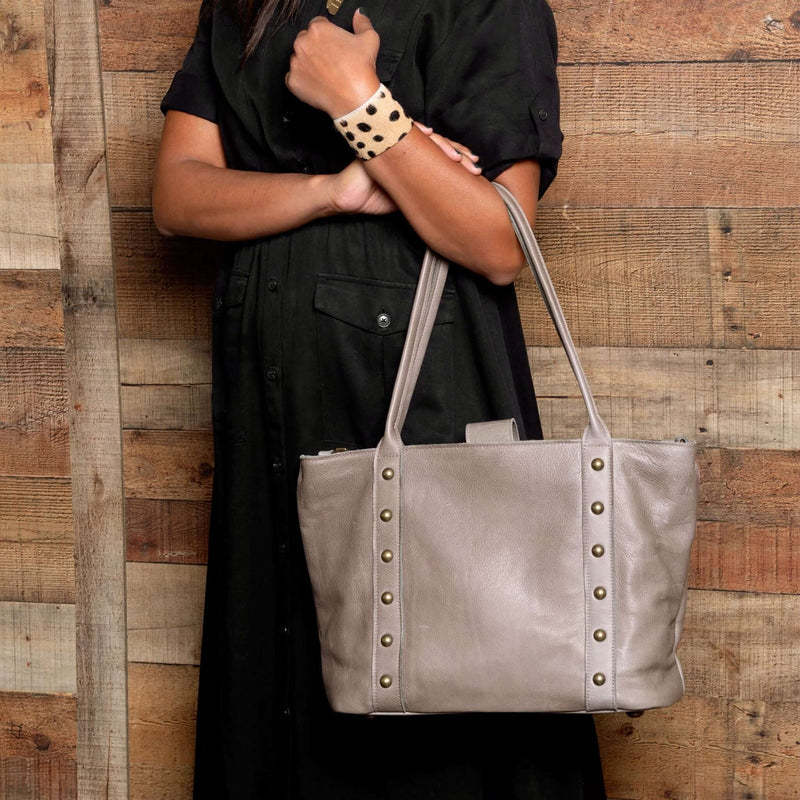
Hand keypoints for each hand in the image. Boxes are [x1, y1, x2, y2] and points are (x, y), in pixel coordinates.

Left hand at [286, 9, 380, 117]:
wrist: (355, 99)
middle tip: (329, 61)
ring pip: (298, 59)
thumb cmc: (361, 70)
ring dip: (307, 64)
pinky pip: (293, 78)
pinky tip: (316, 84)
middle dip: (315, 48)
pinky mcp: (292, 81)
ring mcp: (295, 63)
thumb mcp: (369, 39)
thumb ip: (362, 22)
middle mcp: (302, 43)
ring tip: (323, 74)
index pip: (318, 25)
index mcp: (318, 29)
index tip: (333, 46)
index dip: (327, 35)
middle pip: (305, 41)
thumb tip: (359, 14)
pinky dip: (302, 80)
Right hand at [326, 122, 483, 214]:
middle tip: (476, 166)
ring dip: (444, 146)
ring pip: (425, 138)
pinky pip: (403, 133)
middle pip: (438, 144)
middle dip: (459, 154)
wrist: (346, 198)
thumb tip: (450, 199)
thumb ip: (425, 191)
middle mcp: (405, 146)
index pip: (440, 155)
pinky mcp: (381, 138)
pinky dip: (417, 133)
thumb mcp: (407, 197)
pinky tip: (430, 134)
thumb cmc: (374, 198)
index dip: (458, 160)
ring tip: (459, 158)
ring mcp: (394, 140)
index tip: (476, 170)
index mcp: (412, 158)